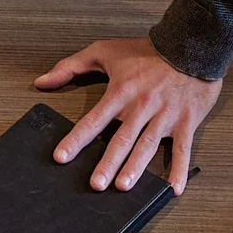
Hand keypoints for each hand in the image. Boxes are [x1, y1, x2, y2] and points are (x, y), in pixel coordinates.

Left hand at [35, 38, 221, 193]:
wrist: (191, 43)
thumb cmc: (147, 51)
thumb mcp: (104, 51)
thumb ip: (71, 66)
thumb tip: (42, 81)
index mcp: (121, 92)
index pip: (93, 120)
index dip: (76, 140)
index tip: (61, 157)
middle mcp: (141, 107)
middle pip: (121, 139)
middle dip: (108, 163)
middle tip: (97, 184)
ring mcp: (164, 116)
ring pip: (147, 145)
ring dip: (135, 167)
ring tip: (124, 186)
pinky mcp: (186, 121)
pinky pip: (182, 148)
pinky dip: (179, 170)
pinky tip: (173, 189)